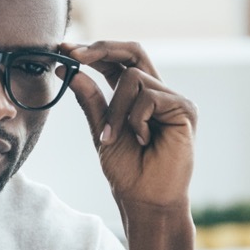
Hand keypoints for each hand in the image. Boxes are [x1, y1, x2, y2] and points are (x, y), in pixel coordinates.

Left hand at [61, 41, 196, 211]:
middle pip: (133, 52)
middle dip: (101, 49)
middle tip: (74, 54)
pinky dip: (136, 120)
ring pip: (133, 78)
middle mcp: (158, 93)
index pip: (118, 62)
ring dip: (115, 109)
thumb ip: (90, 100)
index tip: (65, 50)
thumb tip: (68, 71)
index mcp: (139, 97)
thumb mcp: (101, 131)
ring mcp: (173, 100)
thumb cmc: (128, 171)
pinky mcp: (184, 108)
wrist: (145, 200)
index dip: (94, 52)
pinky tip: (143, 140)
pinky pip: (148, 97)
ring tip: (114, 137)